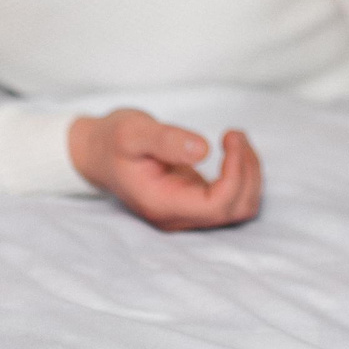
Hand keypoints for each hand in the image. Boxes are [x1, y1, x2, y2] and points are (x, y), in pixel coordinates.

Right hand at [69, 108, 261, 230]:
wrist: (99, 153)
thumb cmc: (113, 140)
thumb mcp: (133, 132)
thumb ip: (166, 140)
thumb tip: (203, 150)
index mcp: (162, 203)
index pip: (216, 206)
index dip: (235, 173)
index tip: (229, 137)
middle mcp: (178, 216)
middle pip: (235, 210)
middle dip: (246, 171)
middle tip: (233, 133)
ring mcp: (188, 213)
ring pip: (240, 209)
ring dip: (250, 175)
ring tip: (235, 140)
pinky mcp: (196, 203)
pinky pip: (234, 200)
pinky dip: (244, 176)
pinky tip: (233, 152)